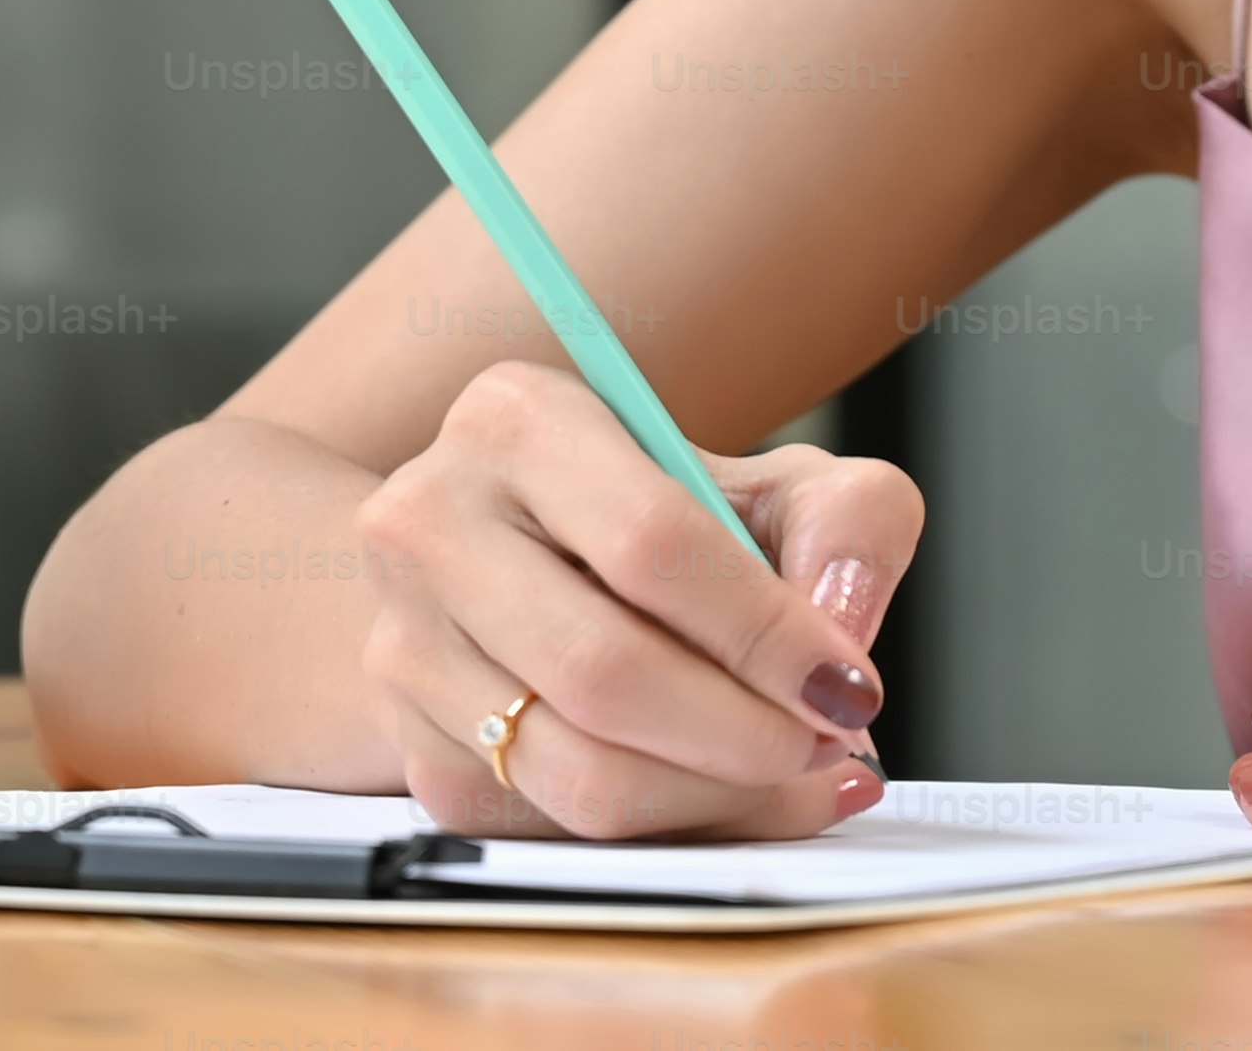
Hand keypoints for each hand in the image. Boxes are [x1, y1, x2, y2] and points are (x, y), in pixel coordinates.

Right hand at [350, 359, 920, 839]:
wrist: (509, 562)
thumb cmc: (654, 519)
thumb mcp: (770, 480)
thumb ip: (847, 522)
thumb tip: (842, 621)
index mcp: (517, 422)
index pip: (651, 542)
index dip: (764, 631)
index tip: (846, 682)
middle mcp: (431, 523)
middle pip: (606, 671)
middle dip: (747, 734)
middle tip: (828, 743)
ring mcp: (405, 644)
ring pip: (579, 772)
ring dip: (716, 798)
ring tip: (795, 776)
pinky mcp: (415, 748)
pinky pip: (558, 829)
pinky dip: (669, 830)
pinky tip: (725, 793)